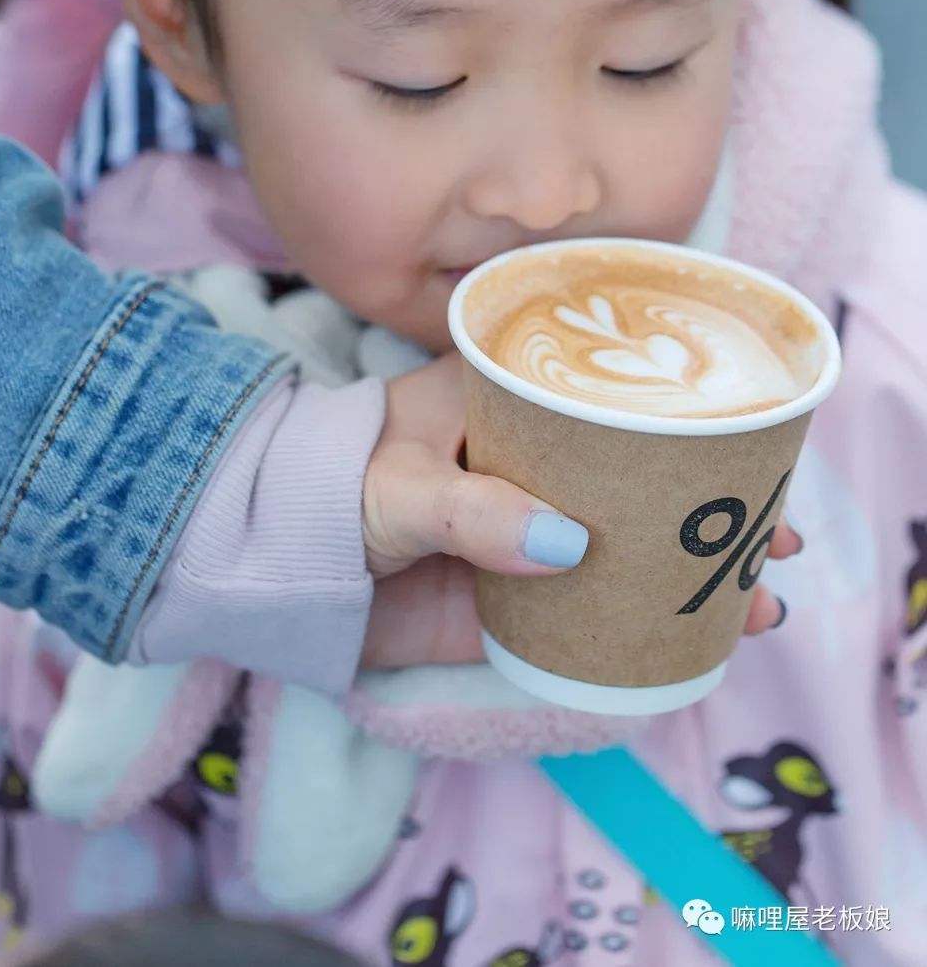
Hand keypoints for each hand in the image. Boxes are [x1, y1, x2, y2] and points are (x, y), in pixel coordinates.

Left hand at [361, 351, 800, 667]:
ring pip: (629, 551)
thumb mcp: (397, 486)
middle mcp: (533, 464)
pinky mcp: (512, 601)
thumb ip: (469, 510)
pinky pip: (591, 616)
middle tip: (778, 539)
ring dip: (694, 575)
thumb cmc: (326, 486)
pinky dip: (644, 630)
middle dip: (712, 507)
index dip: (687, 419)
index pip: (612, 395)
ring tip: (759, 606)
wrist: (265, 565)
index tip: (752, 449)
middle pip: (642, 478)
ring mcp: (528, 535)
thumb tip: (567, 544)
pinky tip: (697, 648)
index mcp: (508, 402)